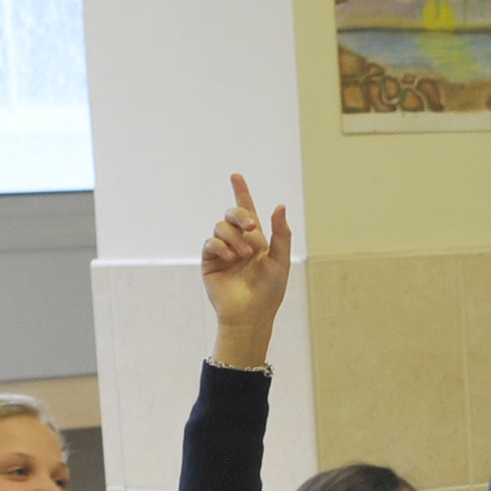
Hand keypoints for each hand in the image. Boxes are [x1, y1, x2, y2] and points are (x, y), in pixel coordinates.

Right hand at [202, 172, 293, 364]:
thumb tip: (280, 205)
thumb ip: (281, 233)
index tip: (236, 176)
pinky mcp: (209, 261)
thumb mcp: (280, 260)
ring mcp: (222, 251)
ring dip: (234, 238)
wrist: (251, 314)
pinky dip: (221, 247)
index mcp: (256, 240)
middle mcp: (238, 242)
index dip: (241, 193)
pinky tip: (230, 259)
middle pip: (232, 214)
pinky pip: (210, 243)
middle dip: (240, 214)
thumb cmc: (270, 291)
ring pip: (221, 227)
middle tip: (252, 227)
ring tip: (244, 256)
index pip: (247, 211)